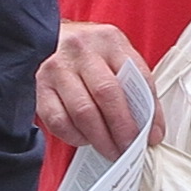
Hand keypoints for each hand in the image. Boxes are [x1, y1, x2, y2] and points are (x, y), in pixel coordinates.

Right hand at [36, 21, 142, 156]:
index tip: (152, 136)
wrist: (51, 39)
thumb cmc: (90, 54)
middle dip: (122, 129)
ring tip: (111, 150)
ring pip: (82, 112)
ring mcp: (57, 68)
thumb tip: (152, 130)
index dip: (148, 111)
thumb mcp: (116, 57)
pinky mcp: (39, 87)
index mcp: (109, 40)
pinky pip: (59, 121)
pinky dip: (75, 137)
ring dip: (100, 139)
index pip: (136, 77)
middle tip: (129, 149)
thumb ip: (136, 86)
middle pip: (107, 95)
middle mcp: (81, 50)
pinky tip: (85, 138)